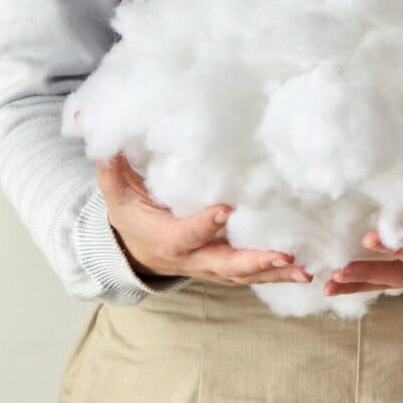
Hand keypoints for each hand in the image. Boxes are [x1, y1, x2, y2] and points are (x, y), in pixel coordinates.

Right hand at [97, 152, 312, 285]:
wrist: (135, 252)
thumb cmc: (130, 214)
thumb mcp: (115, 190)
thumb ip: (112, 163)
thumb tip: (98, 126)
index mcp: (165, 238)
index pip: (186, 234)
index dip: (204, 224)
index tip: (227, 209)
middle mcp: (192, 258)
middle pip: (225, 265)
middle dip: (254, 262)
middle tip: (283, 256)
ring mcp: (212, 266)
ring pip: (244, 275)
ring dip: (275, 274)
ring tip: (304, 270)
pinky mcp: (226, 268)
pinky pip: (253, 276)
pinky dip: (278, 276)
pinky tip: (305, 270)